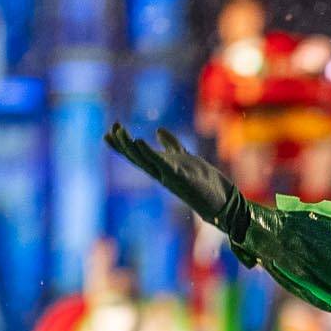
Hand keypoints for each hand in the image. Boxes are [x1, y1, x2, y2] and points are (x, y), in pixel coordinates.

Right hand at [106, 123, 243, 230]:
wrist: (221, 201)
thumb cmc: (203, 182)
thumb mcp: (184, 158)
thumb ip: (171, 144)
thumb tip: (158, 130)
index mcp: (161, 168)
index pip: (138, 155)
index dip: (123, 145)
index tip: (109, 132)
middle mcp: (162, 174)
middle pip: (138, 158)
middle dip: (123, 144)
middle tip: (111, 129)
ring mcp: (171, 176)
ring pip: (146, 160)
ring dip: (132, 147)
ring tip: (120, 132)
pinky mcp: (182, 177)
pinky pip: (163, 164)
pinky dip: (151, 153)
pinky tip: (140, 141)